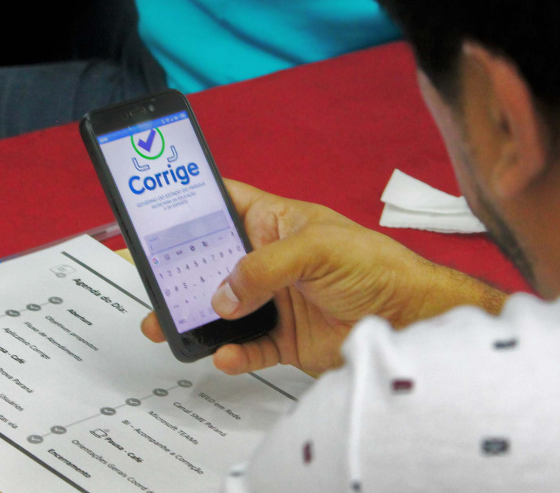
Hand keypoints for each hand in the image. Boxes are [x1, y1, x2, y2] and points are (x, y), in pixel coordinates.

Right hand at [141, 180, 505, 375]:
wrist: (409, 318)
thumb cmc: (375, 265)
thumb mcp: (318, 248)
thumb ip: (265, 267)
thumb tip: (224, 294)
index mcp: (275, 223)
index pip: (223, 205)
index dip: (189, 205)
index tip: (153, 212)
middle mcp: (269, 261)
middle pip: (211, 262)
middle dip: (178, 273)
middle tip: (151, 281)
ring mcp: (275, 300)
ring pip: (221, 310)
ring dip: (195, 318)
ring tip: (168, 326)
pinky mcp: (284, 338)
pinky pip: (248, 347)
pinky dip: (233, 354)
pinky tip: (225, 354)